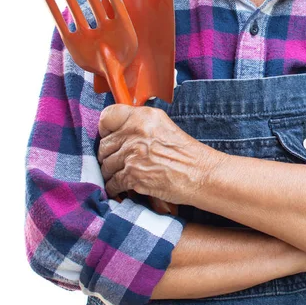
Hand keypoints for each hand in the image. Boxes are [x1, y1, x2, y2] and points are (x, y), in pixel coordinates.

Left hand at [98, 104, 222, 203]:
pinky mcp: (133, 176)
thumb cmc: (187, 155)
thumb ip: (141, 125)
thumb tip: (119, 132)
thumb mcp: (164, 127)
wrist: (201, 175)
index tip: (107, 135)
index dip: (104, 128)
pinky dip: (114, 188)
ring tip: (120, 175)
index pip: (108, 116)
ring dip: (110, 172)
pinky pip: (112, 183)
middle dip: (108, 155)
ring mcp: (133, 155)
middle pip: (104, 144)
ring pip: (106, 164)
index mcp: (144, 117)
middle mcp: (136, 133)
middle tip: (117, 161)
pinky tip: (121, 188)